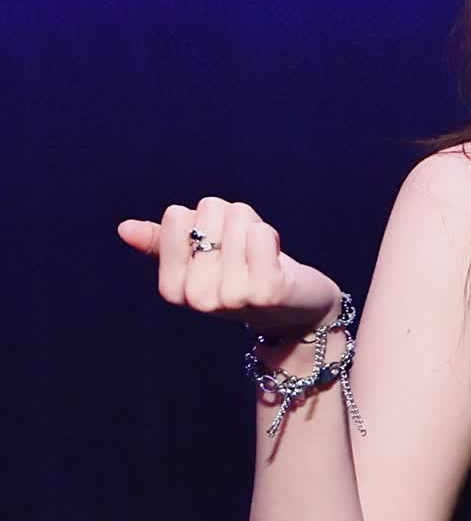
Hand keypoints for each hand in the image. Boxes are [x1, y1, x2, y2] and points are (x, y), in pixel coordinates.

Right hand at [117, 196, 342, 337]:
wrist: (295, 309)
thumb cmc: (245, 275)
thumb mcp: (199, 260)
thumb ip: (163, 243)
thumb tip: (124, 228)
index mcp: (173, 289)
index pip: (177, 216)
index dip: (205, 220)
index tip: (219, 246)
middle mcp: (198, 298)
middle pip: (210, 211)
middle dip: (232, 222)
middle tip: (245, 255)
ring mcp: (231, 297)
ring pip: (238, 218)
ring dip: (254, 230)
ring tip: (261, 259)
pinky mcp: (266, 291)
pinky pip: (260, 233)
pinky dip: (271, 237)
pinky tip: (276, 262)